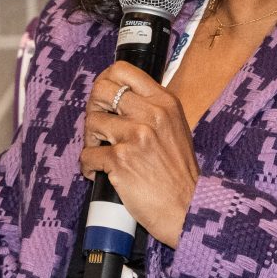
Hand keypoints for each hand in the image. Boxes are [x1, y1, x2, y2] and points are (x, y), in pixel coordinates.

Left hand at [79, 62, 199, 245]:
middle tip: (98, 127)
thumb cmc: (180, 172)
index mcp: (165, 102)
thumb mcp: (175, 128)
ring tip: (101, 155)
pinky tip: (100, 174)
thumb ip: (153, 109)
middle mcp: (151, 114)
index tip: (103, 96)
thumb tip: (120, 97)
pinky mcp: (121, 160)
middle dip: (93, 108)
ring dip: (91, 141)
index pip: (123, 70)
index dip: (105, 80)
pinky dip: (89, 168)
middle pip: (101, 91)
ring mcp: (135, 136)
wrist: (188, 207)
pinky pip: (88, 155)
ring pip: (92, 122)